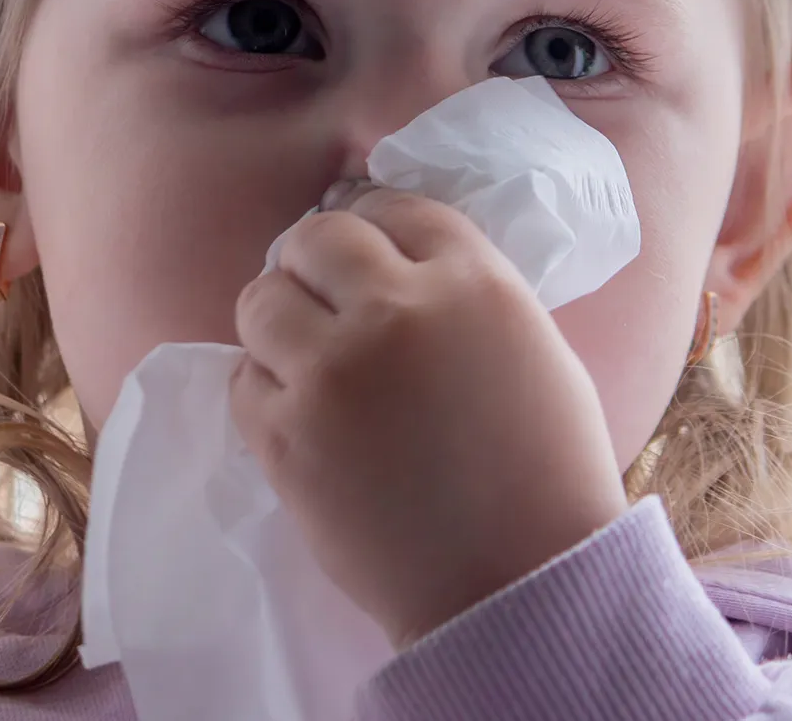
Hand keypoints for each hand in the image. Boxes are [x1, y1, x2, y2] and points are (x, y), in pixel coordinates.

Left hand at [227, 183, 631, 646]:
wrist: (516, 583)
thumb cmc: (548, 472)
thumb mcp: (535, 347)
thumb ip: (467, 293)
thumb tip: (398, 263)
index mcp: (475, 281)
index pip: (395, 209)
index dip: (375, 228)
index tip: (366, 256)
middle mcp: (397, 311)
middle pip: (315, 238)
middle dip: (314, 263)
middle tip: (324, 302)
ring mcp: (332, 372)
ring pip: (262, 300)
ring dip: (279, 322)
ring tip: (307, 360)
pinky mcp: (284, 434)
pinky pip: (243, 378)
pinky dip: (264, 389)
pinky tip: (303, 416)